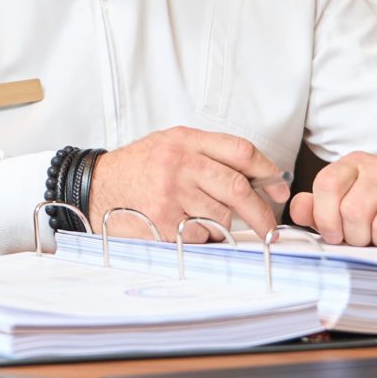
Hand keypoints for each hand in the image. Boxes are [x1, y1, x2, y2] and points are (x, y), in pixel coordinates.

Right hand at [90, 127, 286, 240]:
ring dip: (226, 226)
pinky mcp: (163, 221)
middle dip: (261, 211)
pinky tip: (188, 227)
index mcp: (185, 140)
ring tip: (209, 220)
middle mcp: (178, 164)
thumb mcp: (171, 144)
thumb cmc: (138, 168)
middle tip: (270, 226)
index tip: (280, 188)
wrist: (97, 185)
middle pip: (237, 187)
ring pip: (222, 216)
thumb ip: (210, 154)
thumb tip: (259, 179)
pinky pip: (201, 234)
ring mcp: (170, 194)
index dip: (267, 171)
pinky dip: (203, 237)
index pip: (240, 151)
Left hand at [290, 152, 376, 250]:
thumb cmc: (375, 215)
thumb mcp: (339, 208)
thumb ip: (314, 208)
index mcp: (355, 163)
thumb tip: (298, 209)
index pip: (327, 184)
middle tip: (363, 239)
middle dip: (354, 237)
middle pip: (353, 211)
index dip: (325, 218)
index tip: (333, 234)